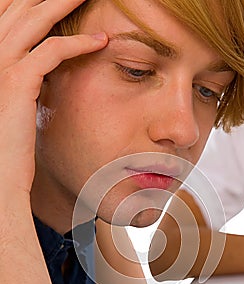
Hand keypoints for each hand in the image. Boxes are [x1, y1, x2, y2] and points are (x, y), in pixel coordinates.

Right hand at [0, 0, 107, 201]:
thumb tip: (44, 68)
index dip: (28, 3)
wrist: (1, 172)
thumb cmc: (7, 142)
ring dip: (63, 4)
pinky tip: (99, 41)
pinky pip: (51, 51)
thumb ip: (24, 79)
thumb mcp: (12, 102)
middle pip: (18, 9)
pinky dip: (77, 43)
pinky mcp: (17, 83)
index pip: (6, 15)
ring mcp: (0, 66)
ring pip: (33, 20)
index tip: (54, 0)